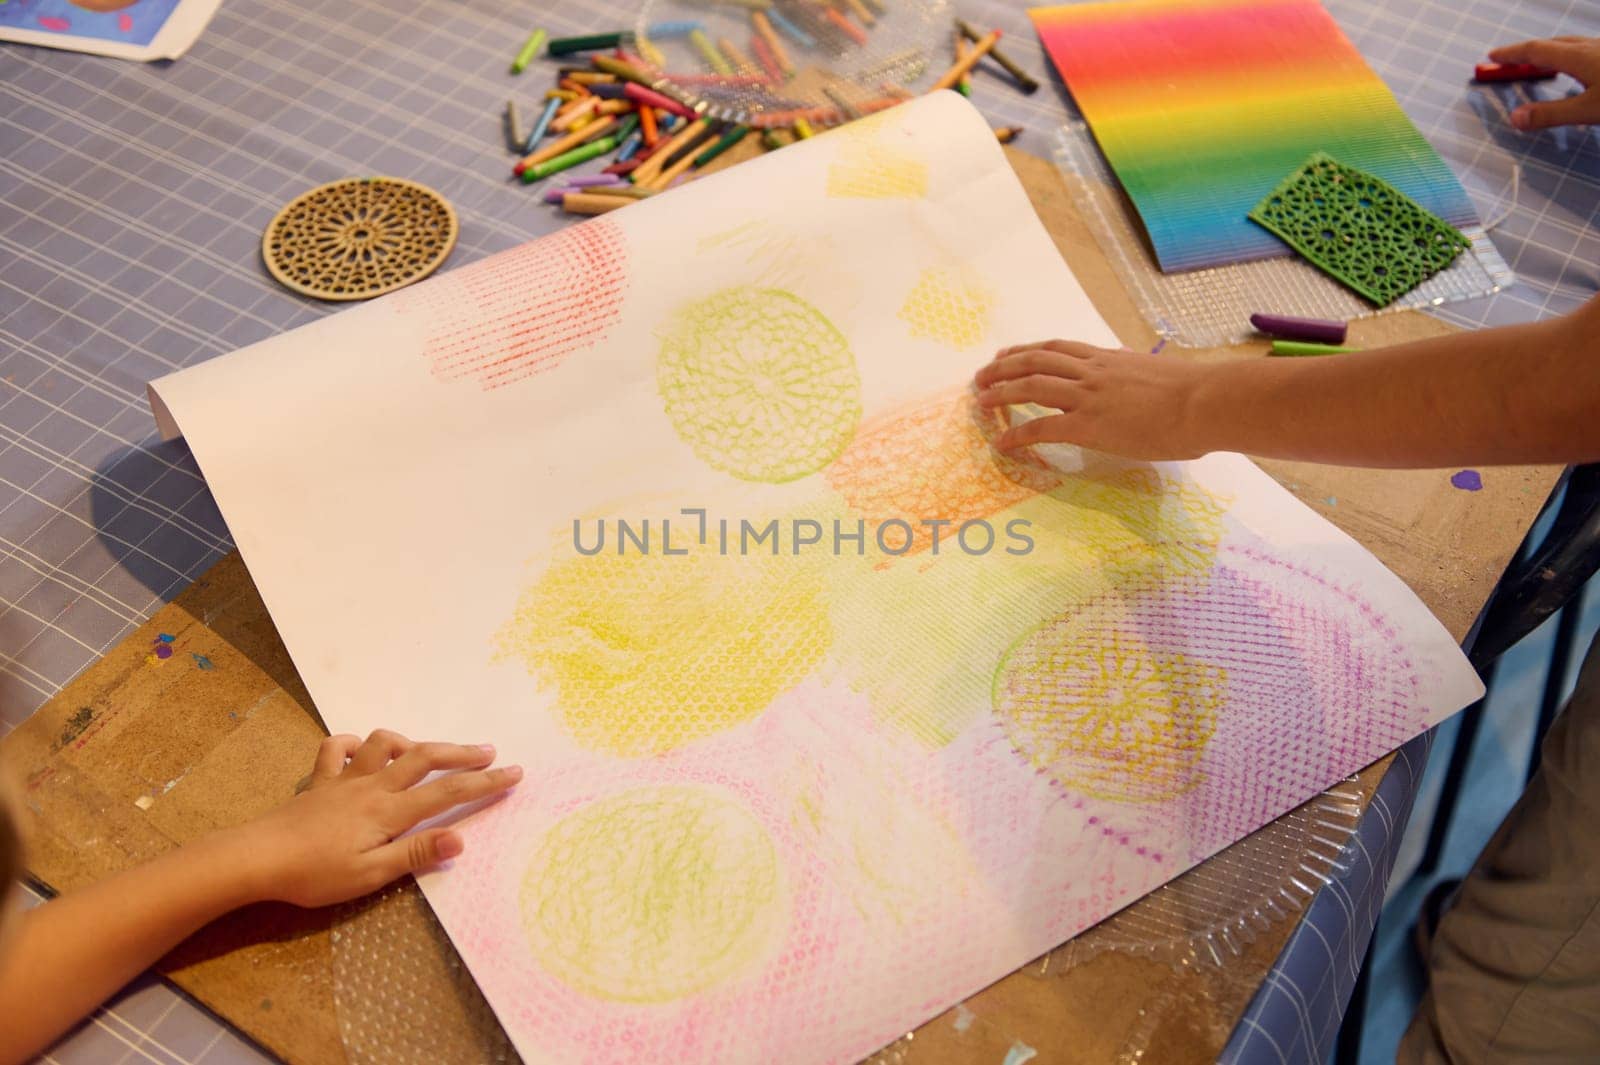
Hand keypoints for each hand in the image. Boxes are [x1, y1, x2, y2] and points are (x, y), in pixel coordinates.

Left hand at [228, 730, 520, 907]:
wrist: (257, 858)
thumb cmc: (315, 874)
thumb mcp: (370, 874)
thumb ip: (416, 853)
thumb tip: (461, 838)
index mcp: (389, 811)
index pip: (447, 793)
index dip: (484, 783)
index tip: (515, 773)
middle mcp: (372, 786)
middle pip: (424, 758)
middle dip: (461, 753)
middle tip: (489, 752)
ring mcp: (344, 780)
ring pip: (384, 744)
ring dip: (411, 742)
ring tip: (426, 751)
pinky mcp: (319, 782)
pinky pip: (337, 749)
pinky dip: (354, 744)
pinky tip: (362, 753)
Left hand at [973, 341, 1215, 460]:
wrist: (1204, 402)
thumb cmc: (1195, 393)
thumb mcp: (1157, 375)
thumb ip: (1136, 374)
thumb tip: (1133, 375)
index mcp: (1109, 359)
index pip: (1058, 349)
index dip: (1028, 350)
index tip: (1008, 353)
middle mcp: (1092, 372)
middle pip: (1035, 361)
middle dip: (1003, 367)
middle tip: (982, 376)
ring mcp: (1088, 396)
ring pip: (1031, 387)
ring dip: (1001, 393)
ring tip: (981, 401)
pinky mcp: (1089, 425)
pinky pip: (1042, 427)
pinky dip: (1017, 434)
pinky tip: (1003, 442)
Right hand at [1487, 36, 1599, 129]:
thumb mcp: (1587, 110)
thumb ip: (1551, 114)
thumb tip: (1515, 118)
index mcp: (1579, 57)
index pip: (1535, 50)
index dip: (1511, 54)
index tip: (1493, 57)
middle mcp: (1591, 47)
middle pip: (1551, 45)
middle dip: (1526, 54)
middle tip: (1509, 63)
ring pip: (1569, 45)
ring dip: (1548, 54)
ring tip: (1537, 65)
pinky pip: (1584, 50)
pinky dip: (1567, 56)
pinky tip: (1574, 68)